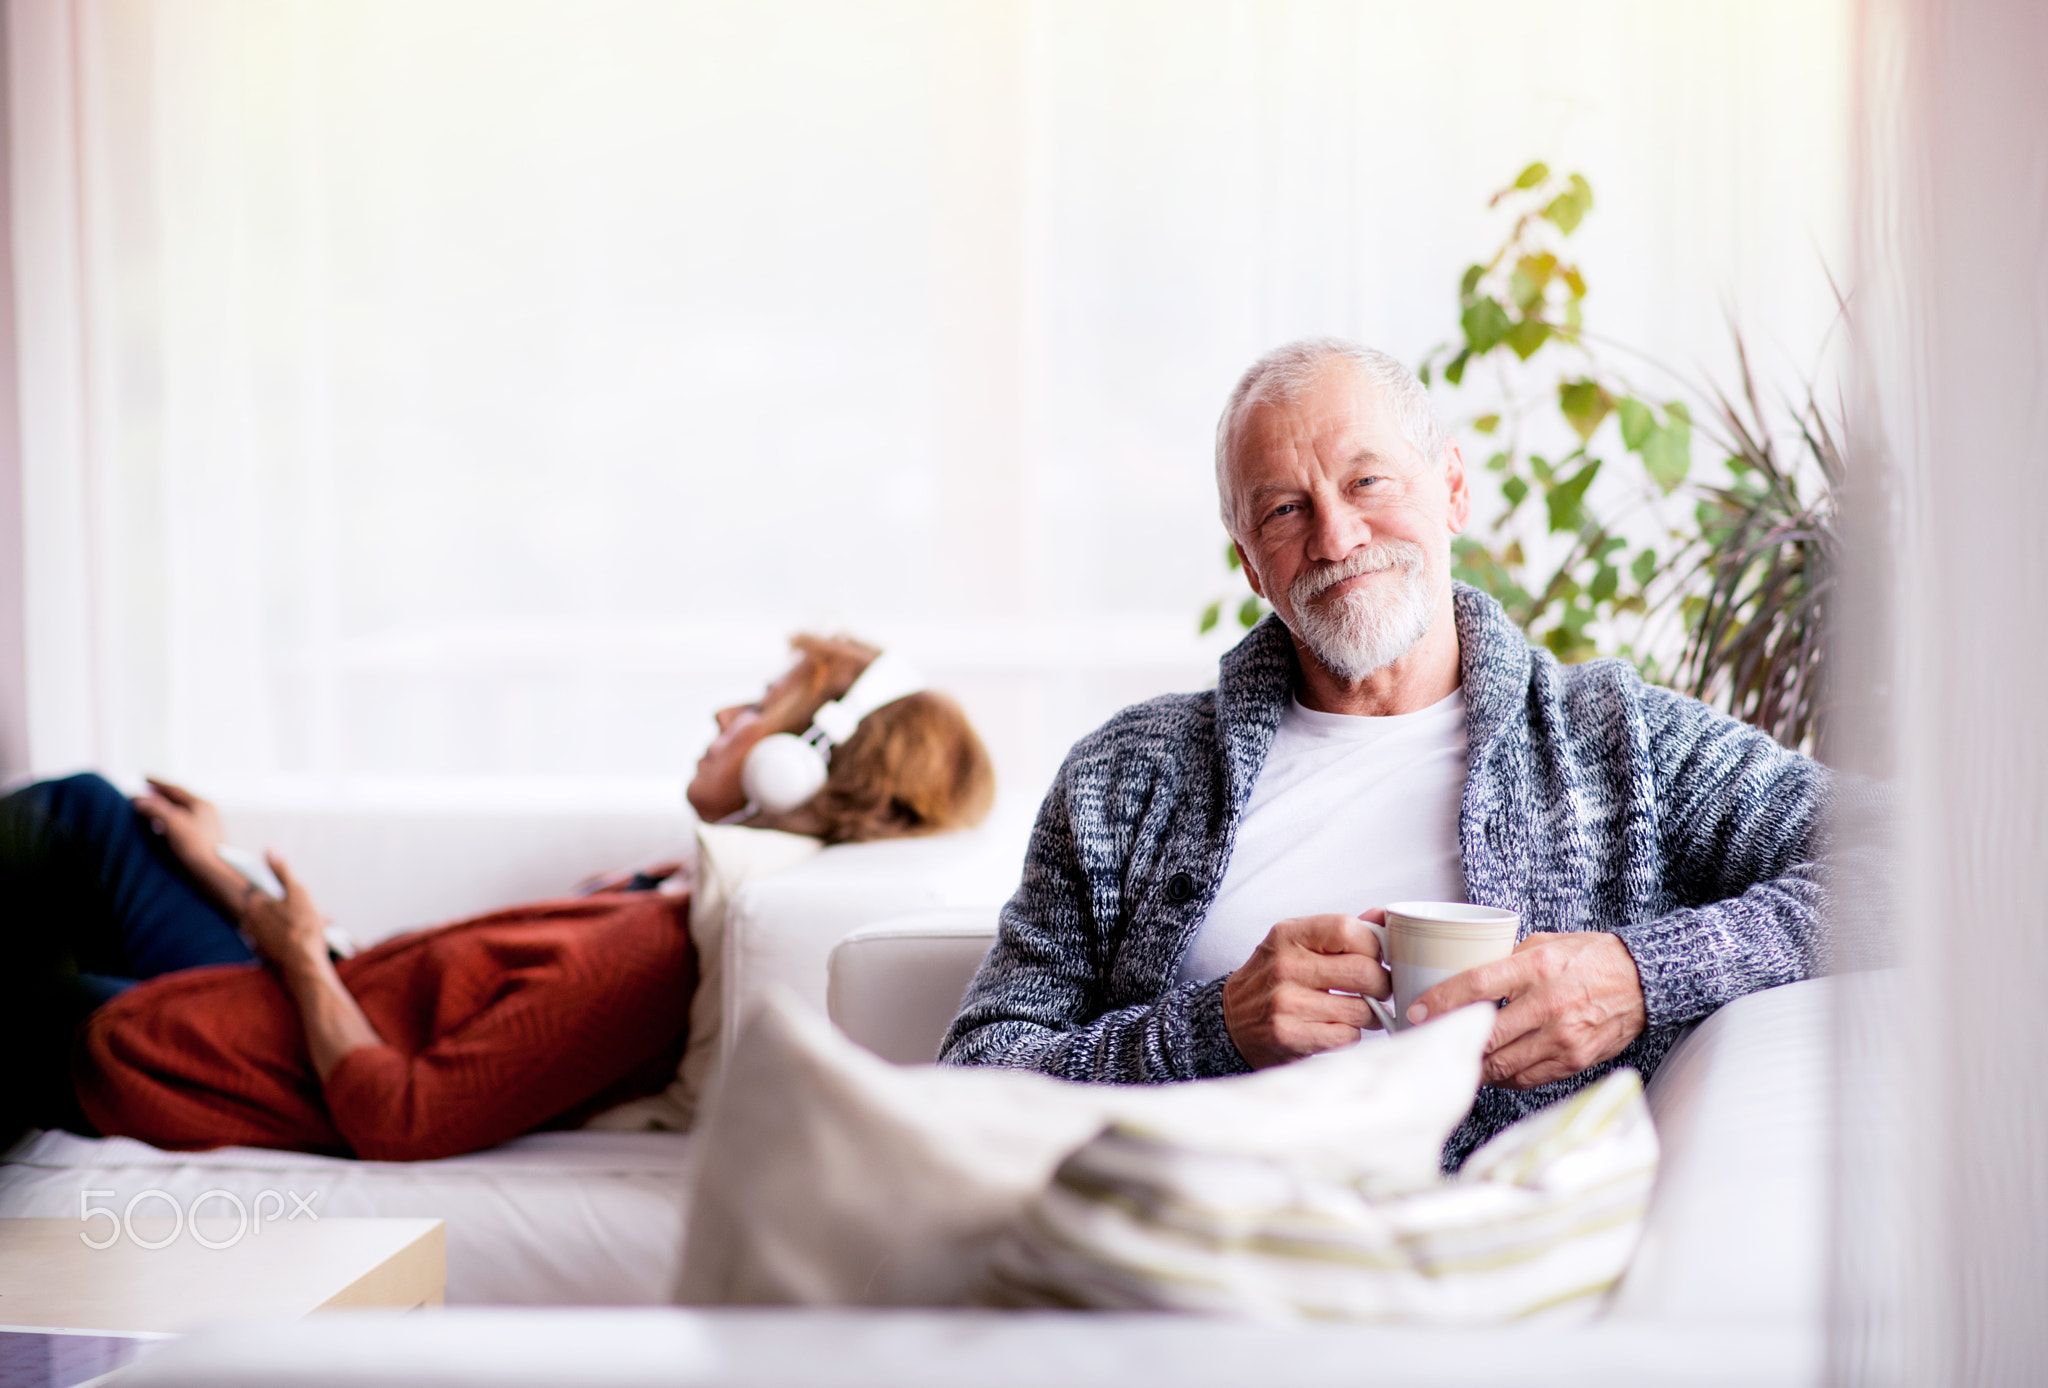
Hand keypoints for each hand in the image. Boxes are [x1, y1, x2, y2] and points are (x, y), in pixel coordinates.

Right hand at [131, 777, 225, 876]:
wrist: (212, 871)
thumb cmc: (195, 846)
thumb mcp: (172, 823)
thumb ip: (155, 809)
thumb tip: (138, 799)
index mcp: (202, 804)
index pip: (176, 789)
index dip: (158, 783)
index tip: (144, 777)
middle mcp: (207, 813)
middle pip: (179, 800)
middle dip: (160, 796)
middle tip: (145, 792)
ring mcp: (207, 826)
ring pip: (181, 813)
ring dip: (163, 809)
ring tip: (148, 809)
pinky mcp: (204, 840)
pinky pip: (182, 825)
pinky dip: (169, 822)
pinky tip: (160, 828)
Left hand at [239, 853, 329, 970]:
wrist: (303, 964)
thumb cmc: (302, 927)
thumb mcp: (297, 892)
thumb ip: (282, 871)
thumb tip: (270, 851)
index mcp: (253, 902)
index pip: (255, 883)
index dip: (268, 880)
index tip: (270, 881)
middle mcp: (247, 919)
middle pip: (265, 902)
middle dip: (283, 902)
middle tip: (303, 906)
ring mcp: (252, 937)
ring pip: (269, 919)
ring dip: (284, 918)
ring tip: (308, 922)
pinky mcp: (261, 951)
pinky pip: (271, 935)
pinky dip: (282, 932)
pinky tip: (300, 936)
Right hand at [1222, 911, 1391, 1068]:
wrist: (1230, 1020)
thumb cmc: (1273, 978)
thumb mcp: (1296, 943)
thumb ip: (1339, 931)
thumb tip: (1382, 915)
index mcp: (1289, 935)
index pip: (1348, 929)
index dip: (1373, 945)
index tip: (1375, 958)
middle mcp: (1285, 966)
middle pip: (1363, 972)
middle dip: (1381, 985)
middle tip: (1379, 989)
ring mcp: (1286, 1003)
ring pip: (1361, 1010)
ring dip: (1369, 1014)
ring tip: (1358, 1011)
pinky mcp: (1290, 1035)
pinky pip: (1346, 1036)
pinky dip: (1350, 1034)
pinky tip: (1335, 1027)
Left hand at [1408, 931, 1646, 1088]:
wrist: (1643, 981)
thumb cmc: (1590, 957)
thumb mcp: (1544, 943)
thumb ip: (1505, 959)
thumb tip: (1464, 976)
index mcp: (1536, 968)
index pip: (1476, 986)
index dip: (1440, 1002)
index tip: (1416, 1012)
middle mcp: (1548, 1005)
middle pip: (1485, 1035)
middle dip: (1453, 1041)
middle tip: (1432, 1040)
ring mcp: (1562, 1037)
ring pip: (1502, 1064)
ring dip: (1475, 1064)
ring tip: (1458, 1057)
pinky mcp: (1574, 1061)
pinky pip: (1526, 1078)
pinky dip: (1504, 1076)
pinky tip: (1493, 1067)